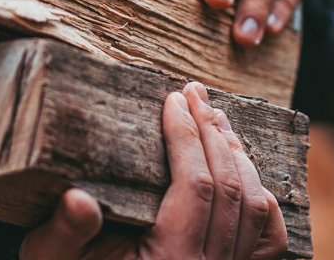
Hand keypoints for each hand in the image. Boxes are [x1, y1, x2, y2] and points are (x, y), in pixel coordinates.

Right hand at [18, 82, 288, 258]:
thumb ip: (64, 233)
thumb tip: (79, 199)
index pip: (194, 186)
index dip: (187, 136)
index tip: (173, 98)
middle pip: (230, 189)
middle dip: (213, 133)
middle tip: (195, 93)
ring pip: (254, 207)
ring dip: (238, 158)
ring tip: (216, 120)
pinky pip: (268, 240)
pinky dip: (264, 201)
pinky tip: (245, 171)